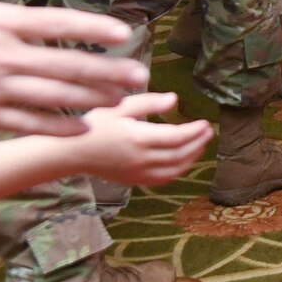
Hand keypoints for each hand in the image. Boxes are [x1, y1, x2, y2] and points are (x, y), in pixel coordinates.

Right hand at [0, 0, 150, 133]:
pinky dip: (58, 126)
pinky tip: (84, 125)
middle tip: (139, 77)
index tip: (123, 34)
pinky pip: (29, 123)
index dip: (93, 28)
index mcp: (0, 21)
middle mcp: (3, 57)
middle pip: (66, 66)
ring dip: (91, 99)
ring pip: (54, 97)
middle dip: (106, 73)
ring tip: (121, 99)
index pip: (57, 24)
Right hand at [71, 92, 214, 187]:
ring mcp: (138, 173)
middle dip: (197, 144)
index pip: (175, 137)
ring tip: (201, 145)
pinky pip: (162, 179)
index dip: (193, 131)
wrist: (73, 153)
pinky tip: (183, 161)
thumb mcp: (120, 106)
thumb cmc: (95, 125)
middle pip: (178, 155)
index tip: (205, 123)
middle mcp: (141, 159)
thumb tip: (175, 99)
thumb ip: (149, 103)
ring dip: (191, 158)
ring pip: (173, 170)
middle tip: (208, 132)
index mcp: (138, 138)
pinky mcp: (134, 181)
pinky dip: (177, 171)